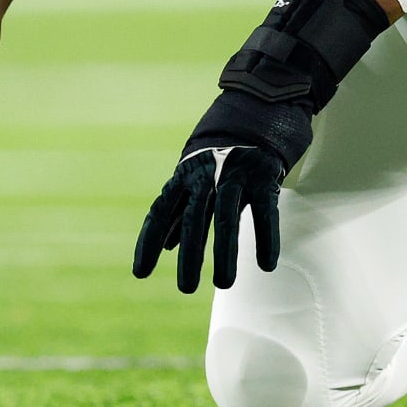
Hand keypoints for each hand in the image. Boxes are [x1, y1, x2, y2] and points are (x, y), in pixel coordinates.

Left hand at [133, 144, 289, 291]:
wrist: (254, 117)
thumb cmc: (217, 160)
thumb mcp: (194, 180)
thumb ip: (181, 211)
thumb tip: (165, 246)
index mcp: (183, 178)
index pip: (160, 212)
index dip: (148, 242)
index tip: (140, 273)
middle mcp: (205, 175)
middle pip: (194, 218)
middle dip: (189, 255)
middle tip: (186, 289)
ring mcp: (235, 174)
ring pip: (227, 217)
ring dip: (225, 252)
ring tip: (223, 284)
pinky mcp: (263, 176)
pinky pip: (265, 211)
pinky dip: (265, 238)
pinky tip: (266, 265)